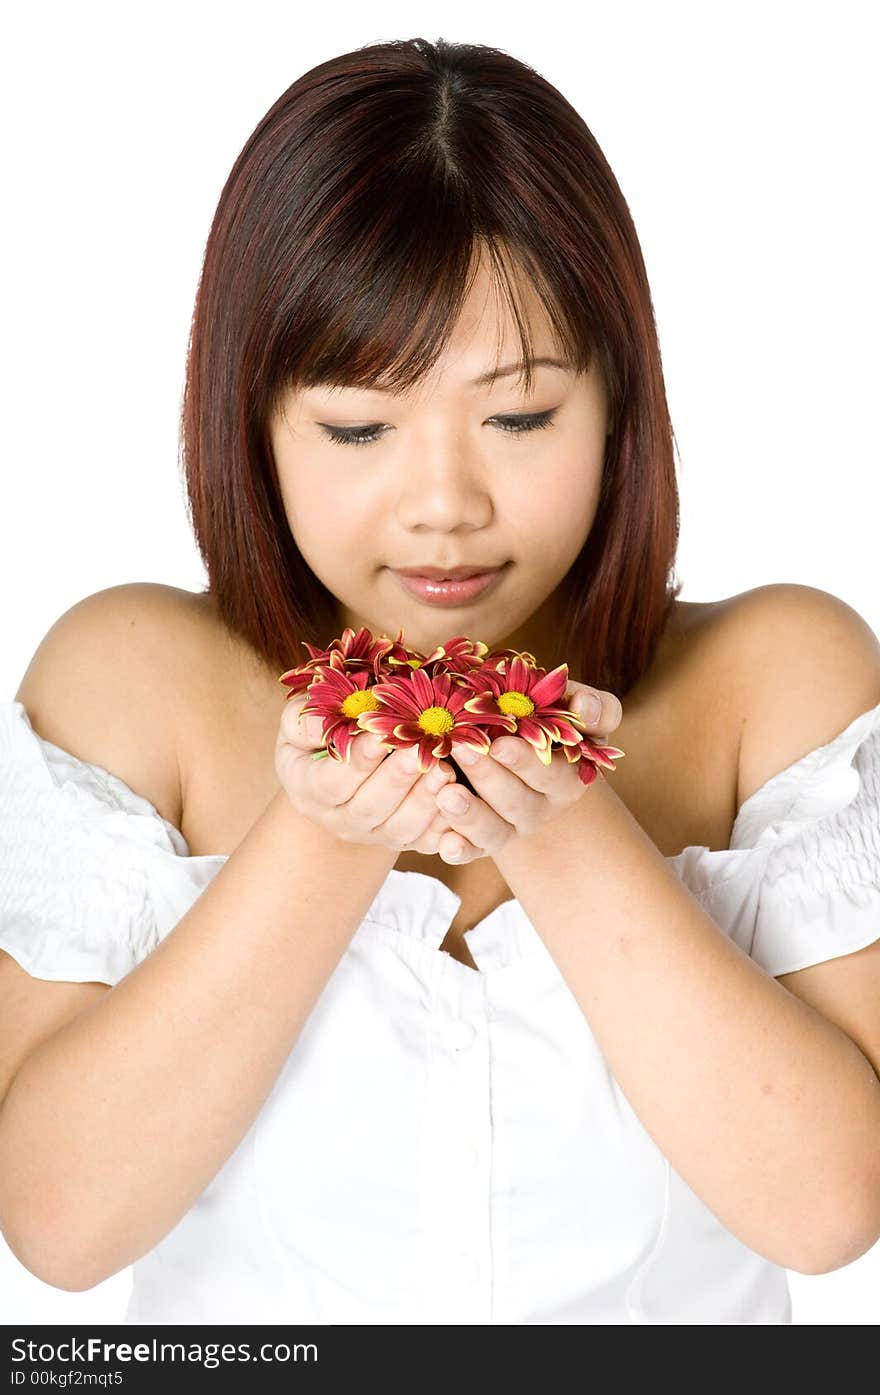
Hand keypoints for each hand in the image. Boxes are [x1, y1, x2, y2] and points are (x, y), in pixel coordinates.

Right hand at [274, 693, 458, 851]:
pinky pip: (427, 840)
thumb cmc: (320, 735)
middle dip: (397, 780)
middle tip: (420, 754)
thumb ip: (304, 722)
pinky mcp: (405, 840)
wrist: (340, 769)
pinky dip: (446, 826)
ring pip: (400, 829)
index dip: (355, 762)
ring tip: (444, 771)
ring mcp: (374, 834)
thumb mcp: (299, 722)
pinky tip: (461, 799)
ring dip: (424, 802)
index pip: (331, 782)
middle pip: (369, 808)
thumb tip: (321, 727)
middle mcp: (340, 820)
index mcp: (309, 791)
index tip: (379, 737)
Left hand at [432, 681, 623, 863]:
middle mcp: (541, 808)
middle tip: (461, 750)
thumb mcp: (570, 708)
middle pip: (516, 801)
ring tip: (446, 795)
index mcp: (568, 778)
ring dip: (470, 816)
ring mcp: (510, 827)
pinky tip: (445, 845)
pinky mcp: (482, 840)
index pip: (552, 774)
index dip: (526, 761)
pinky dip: (460, 850)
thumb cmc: (543, 716)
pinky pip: (472, 850)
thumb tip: (585, 707)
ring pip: (494, 831)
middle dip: (488, 776)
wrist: (510, 739)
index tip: (499, 744)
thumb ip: (592, 706)